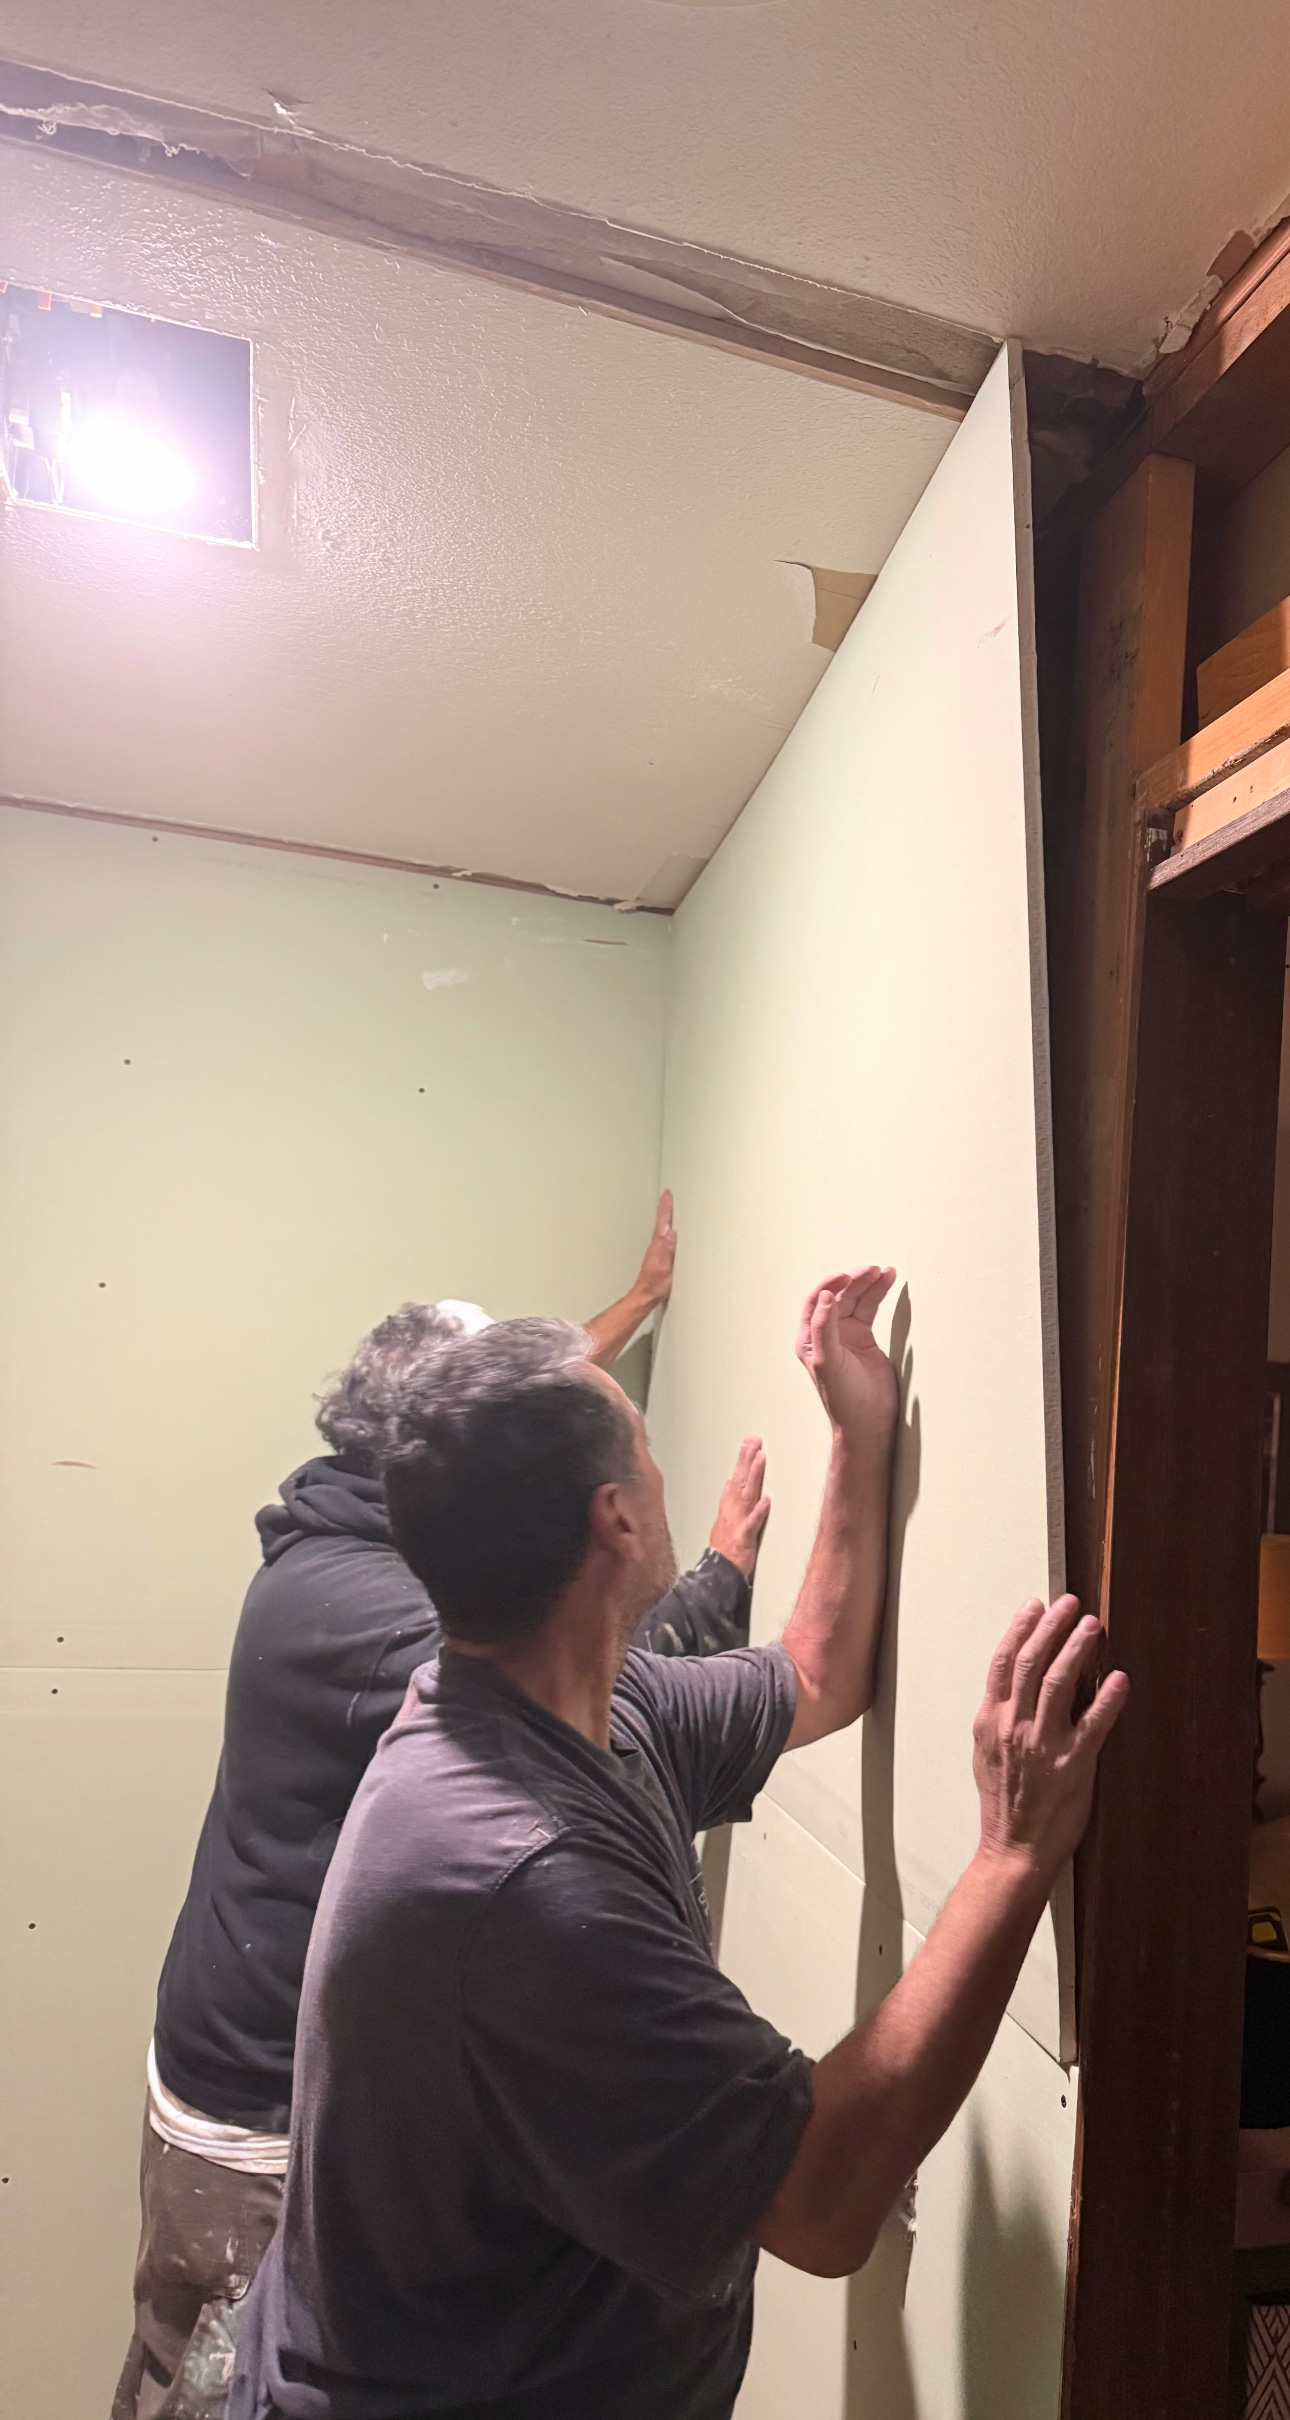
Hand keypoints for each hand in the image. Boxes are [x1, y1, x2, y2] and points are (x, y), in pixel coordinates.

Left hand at [634, 1191, 677, 1308]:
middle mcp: (656, 1245)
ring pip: (660, 1229)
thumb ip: (668, 1250)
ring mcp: (656, 1251)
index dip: (665, 1207)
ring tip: (668, 1209)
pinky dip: (665, 1230)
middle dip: (664, 1208)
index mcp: (658, 1245)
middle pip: (660, 1222)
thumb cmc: (655, 1285)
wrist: (645, 1295)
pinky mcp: (658, 1257)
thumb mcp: (665, 1267)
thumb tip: (672, 1233)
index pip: (662, 1221)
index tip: (667, 1195)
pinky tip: (668, 1232)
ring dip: (664, 1217)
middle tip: (667, 1196)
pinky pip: (662, 1238)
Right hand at [709, 1436, 770, 1580]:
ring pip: (746, 1495)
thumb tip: (728, 1483)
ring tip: (760, 1458)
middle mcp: (731, 1511)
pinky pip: (752, 1523)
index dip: (742, 1459)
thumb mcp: (722, 1521)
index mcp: (728, 1507)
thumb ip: (727, 1502)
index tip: (750, 1442)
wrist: (718, 1574)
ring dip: (753, 1476)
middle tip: (754, 1439)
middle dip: (746, 1458)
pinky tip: (766, 1500)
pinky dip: (758, 1512)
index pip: (735, 1478)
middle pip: (740, 1480)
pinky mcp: (744, 1538)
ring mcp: (737, 1523)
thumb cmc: (724, 1550)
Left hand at [796, 1267, 898, 1441]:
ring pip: (856, 1300)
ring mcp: (846, 1336)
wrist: (868, 1421)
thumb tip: (825, 1297)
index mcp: (810, 1338)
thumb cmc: (843, 1398)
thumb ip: (825, 1329)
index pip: (817, 1301)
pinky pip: (870, 1310)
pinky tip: (887, 1282)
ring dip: (869, 1284)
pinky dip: (878, 1295)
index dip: (831, 1285)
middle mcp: (826, 1334)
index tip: (847, 1275)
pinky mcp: (865, 1339)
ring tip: (885, 1272)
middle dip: (855, 1280)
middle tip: (871, 1269)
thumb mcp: (829, 1362)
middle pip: (839, 1297)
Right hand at [972, 1596, 1128, 1888]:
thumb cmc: (1002, 1801)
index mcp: (990, 1720)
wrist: (1014, 1848)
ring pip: (1058, 1683)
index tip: (1034, 1604)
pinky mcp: (1073, 1764)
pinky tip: (1120, 1678)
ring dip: (1076, 1650)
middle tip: (1069, 1603)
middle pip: (1030, 1662)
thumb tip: (1014, 1684)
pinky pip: (1093, 1724)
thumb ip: (999, 1716)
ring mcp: (1043, 1744)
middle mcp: (1013, 1726)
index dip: (1019, 1628)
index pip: (1003, 1662)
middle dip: (1050, 1627)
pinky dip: (1108, 1699)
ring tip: (1091, 1626)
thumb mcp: (986, 1751)